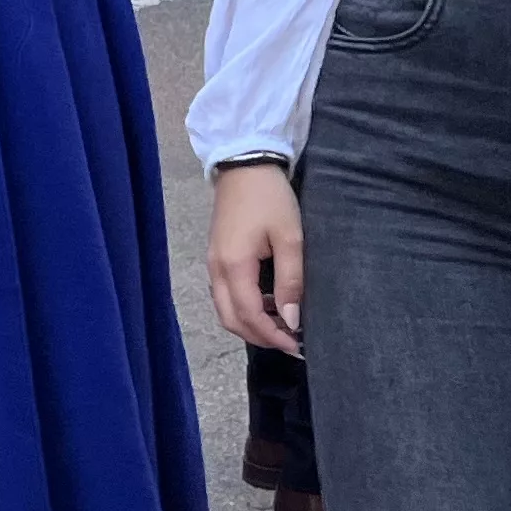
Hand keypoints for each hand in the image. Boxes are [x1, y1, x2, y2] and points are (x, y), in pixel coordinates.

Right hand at [208, 162, 303, 350]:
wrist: (245, 164)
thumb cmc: (271, 199)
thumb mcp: (290, 238)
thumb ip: (290, 281)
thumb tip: (291, 319)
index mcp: (234, 266)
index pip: (249, 316)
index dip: (273, 336)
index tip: (298, 346)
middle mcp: (216, 270)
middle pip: (231, 320)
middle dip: (260, 337)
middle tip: (291, 342)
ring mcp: (212, 263)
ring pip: (225, 310)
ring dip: (251, 324)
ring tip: (282, 325)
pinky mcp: (216, 257)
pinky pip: (225, 296)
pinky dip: (245, 308)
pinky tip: (268, 302)